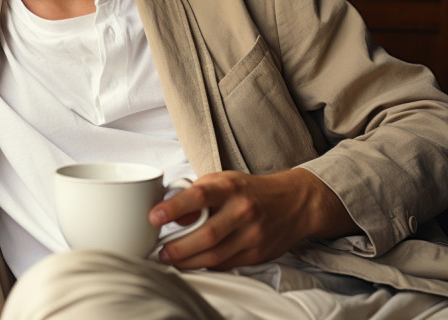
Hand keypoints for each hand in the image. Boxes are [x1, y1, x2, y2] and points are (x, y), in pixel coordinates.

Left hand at [149, 168, 354, 269]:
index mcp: (230, 187)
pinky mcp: (257, 254)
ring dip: (188, 261)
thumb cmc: (249, 190)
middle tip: (161, 250)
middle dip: (178, 247)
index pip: (200, 195)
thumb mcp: (222, 181)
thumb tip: (170, 212)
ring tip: (171, 259)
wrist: (293, 203)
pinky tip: (194, 261)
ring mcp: (252, 234)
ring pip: (215, 256)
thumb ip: (196, 193)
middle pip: (206, 234)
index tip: (154, 217)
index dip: (174, 207)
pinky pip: (225, 265)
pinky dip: (206, 264)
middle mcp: (243, 210)